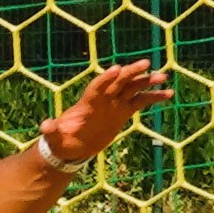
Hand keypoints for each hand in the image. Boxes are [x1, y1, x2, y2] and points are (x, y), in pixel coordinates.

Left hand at [38, 59, 161, 171]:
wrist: (71, 148)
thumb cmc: (61, 141)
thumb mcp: (54, 138)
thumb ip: (51, 131)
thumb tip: (44, 126)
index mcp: (86, 104)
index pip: (97, 87)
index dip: (106, 78)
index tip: (117, 68)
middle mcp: (102, 100)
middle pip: (118, 82)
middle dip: (131, 72)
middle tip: (146, 64)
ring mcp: (114, 104)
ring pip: (132, 88)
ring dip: (146, 81)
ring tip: (163, 76)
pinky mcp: (123, 112)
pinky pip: (140, 101)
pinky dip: (153, 97)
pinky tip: (168, 94)